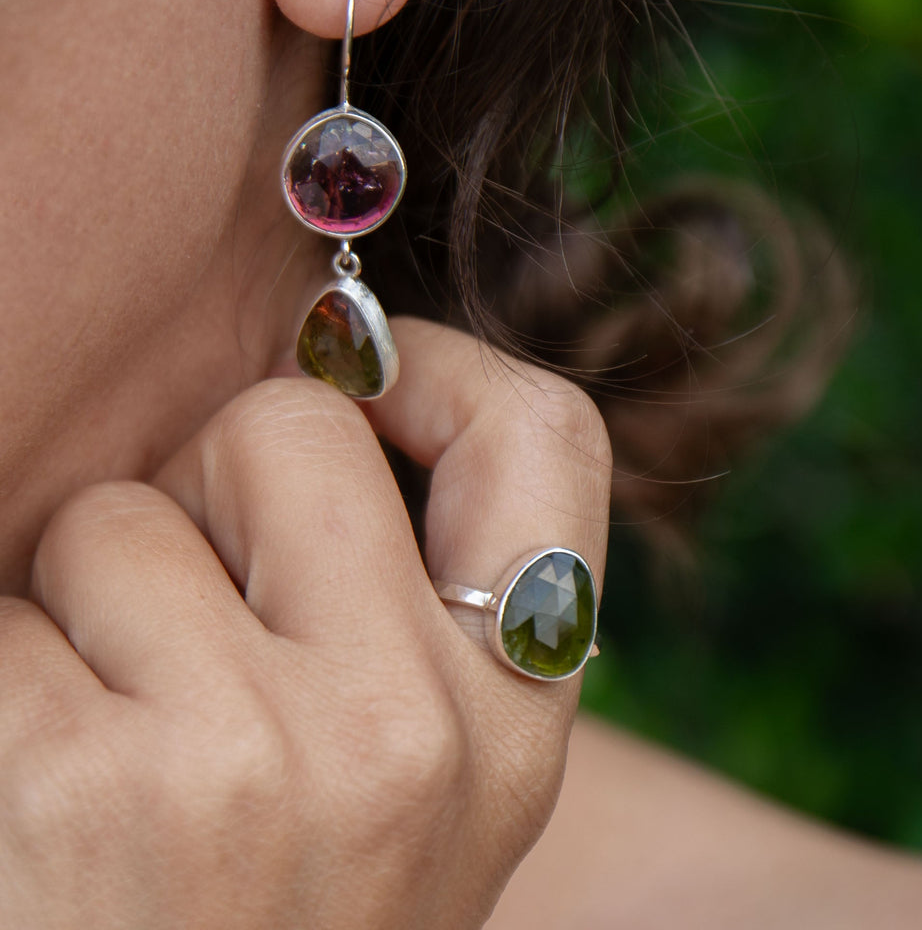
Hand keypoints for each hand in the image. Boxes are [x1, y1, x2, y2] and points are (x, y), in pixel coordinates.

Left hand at [0, 317, 610, 928]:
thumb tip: (336, 392)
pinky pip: (7, 619)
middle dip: (204, 482)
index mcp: (513, 720)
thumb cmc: (277, 915)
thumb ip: (406, 605)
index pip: (545, 435)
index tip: (357, 380)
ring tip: (111, 742)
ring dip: (84, 600)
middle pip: (287, 425)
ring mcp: (258, 760)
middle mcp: (415, 729)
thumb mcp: (412, 776)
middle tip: (185, 614)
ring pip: (120, 515)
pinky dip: (3, 678)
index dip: (437, 369)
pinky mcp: (88, 789)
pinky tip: (38, 803)